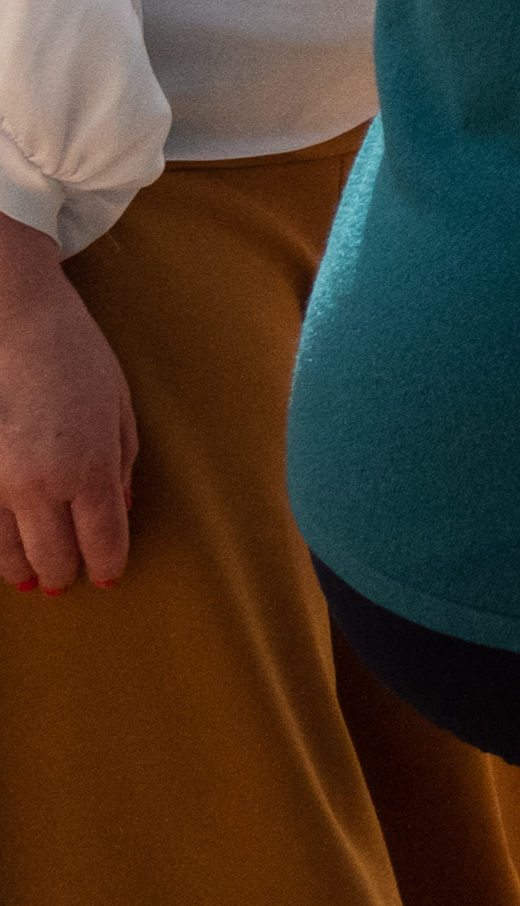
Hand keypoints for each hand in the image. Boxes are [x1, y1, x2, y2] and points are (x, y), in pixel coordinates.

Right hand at [0, 228, 132, 591]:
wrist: (17, 325)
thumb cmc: (78, 360)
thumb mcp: (120, 410)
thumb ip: (123, 466)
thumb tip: (121, 511)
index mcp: (91, 467)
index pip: (102, 540)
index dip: (106, 565)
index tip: (107, 576)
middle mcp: (42, 484)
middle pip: (53, 558)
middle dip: (63, 574)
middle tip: (66, 580)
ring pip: (7, 554)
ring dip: (23, 569)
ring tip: (32, 575)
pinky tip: (6, 549)